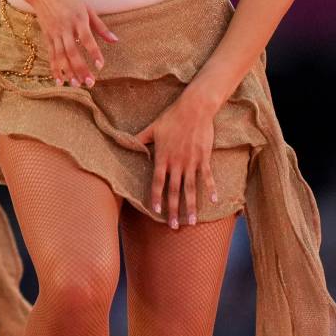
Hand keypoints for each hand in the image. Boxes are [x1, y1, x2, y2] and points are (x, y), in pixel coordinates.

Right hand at [23, 0, 117, 86]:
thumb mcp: (87, 8)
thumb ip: (100, 26)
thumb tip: (115, 41)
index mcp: (78, 19)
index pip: (87, 39)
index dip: (93, 53)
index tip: (100, 66)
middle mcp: (65, 28)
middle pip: (72, 52)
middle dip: (80, 68)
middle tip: (89, 83)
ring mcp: (54, 33)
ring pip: (60, 56)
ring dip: (67, 71)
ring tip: (74, 85)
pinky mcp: (46, 36)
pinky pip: (51, 54)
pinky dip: (54, 68)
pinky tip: (58, 80)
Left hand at [127, 98, 218, 228]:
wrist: (194, 109)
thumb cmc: (171, 117)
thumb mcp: (151, 128)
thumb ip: (138, 139)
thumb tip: (121, 142)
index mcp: (162, 157)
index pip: (157, 182)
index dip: (156, 197)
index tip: (156, 211)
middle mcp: (177, 163)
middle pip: (174, 190)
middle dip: (173, 209)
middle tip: (173, 226)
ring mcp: (192, 162)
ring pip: (191, 188)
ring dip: (191, 206)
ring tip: (191, 221)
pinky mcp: (205, 158)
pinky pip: (208, 177)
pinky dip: (211, 189)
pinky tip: (213, 201)